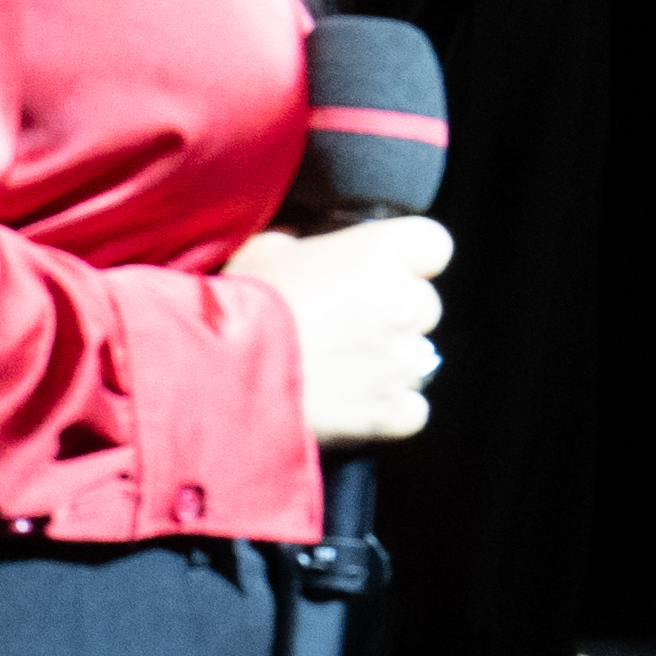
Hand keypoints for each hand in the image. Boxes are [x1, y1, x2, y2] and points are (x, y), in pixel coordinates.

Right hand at [233, 212, 451, 452]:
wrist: (222, 371)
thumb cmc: (239, 302)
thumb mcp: (263, 250)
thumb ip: (306, 249)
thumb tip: (308, 252)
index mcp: (379, 252)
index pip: (432, 244)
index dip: (409, 257)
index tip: (380, 266)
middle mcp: (403, 304)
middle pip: (426, 304)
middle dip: (394, 312)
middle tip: (345, 321)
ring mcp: (402, 361)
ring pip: (418, 357)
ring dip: (388, 361)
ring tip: (339, 367)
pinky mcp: (392, 412)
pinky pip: (413, 408)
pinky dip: (390, 408)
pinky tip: (353, 403)